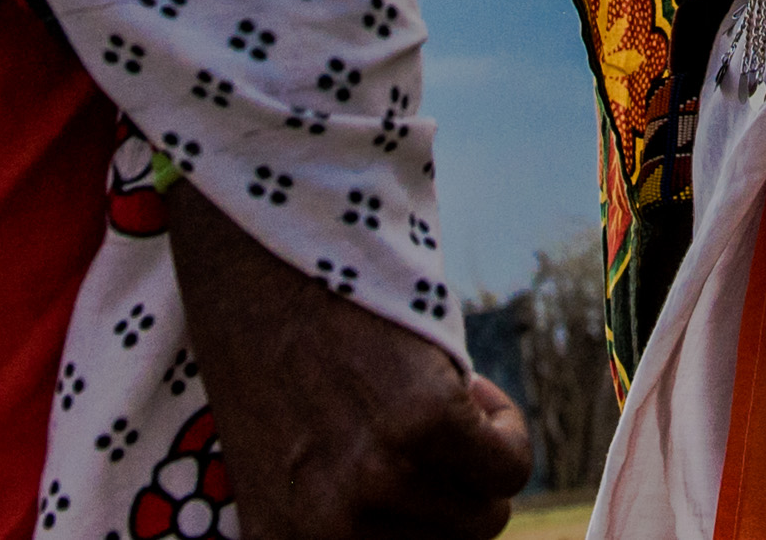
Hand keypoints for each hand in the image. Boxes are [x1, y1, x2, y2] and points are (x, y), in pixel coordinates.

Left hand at [168, 201, 530, 539]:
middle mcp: (328, 532)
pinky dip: (502, 422)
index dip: (422, 516)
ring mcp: (376, 482)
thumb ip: (338, 510)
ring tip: (430, 391)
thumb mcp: (285, 461)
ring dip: (478, 453)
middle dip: (457, 488)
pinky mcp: (421, 425)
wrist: (256, 253)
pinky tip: (457, 377)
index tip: (416, 473)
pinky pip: (508, 462)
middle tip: (425, 422)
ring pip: (488, 511)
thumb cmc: (274, 344)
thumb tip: (430, 527)